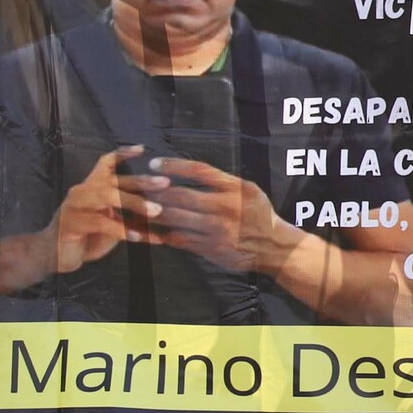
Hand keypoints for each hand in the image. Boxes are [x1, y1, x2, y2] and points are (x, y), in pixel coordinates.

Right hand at [45, 145, 163, 274]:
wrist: (53, 257)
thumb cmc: (87, 237)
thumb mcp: (113, 223)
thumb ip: (130, 213)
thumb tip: (163, 209)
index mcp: (92, 187)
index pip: (105, 162)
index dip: (123, 154)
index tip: (143, 149)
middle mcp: (82, 191)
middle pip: (114, 180)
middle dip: (142, 181)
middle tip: (165, 183)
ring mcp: (74, 205)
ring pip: (107, 196)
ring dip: (134, 203)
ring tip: (156, 211)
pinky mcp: (70, 223)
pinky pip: (100, 222)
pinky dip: (122, 229)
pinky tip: (138, 237)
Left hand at [137, 158, 298, 274]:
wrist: (273, 246)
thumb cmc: (258, 213)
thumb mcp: (249, 190)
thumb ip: (222, 182)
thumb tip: (188, 172)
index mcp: (235, 189)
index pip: (199, 171)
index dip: (174, 165)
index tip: (154, 163)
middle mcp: (225, 208)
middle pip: (182, 196)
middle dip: (156, 191)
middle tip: (139, 186)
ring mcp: (216, 230)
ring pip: (176, 219)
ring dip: (154, 212)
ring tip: (139, 206)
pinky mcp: (209, 248)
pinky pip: (179, 239)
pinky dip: (162, 233)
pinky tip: (151, 229)